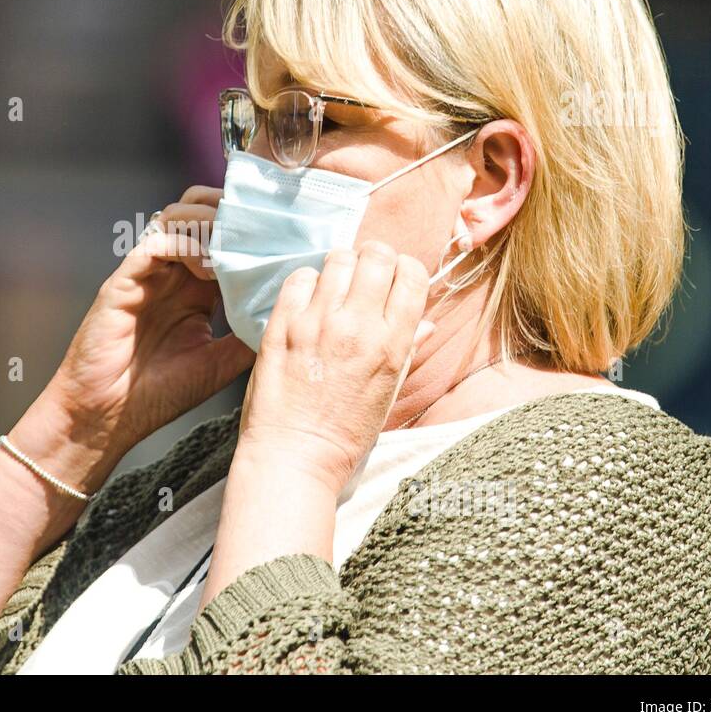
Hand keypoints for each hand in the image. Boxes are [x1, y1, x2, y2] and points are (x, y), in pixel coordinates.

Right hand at [17, 186, 255, 476]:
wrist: (107, 418)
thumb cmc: (158, 394)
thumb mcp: (218, 364)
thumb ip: (248, 337)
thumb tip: (291, 316)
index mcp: (195, 289)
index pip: (224, 239)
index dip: (251, 230)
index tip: (284, 235)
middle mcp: (172, 274)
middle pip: (200, 213)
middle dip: (230, 211)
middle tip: (260, 227)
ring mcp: (147, 274)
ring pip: (176, 216)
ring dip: (208, 223)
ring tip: (232, 247)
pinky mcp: (124, 281)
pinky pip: (155, 243)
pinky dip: (184, 245)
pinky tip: (206, 269)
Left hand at [234, 241, 432, 493]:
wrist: (294, 456)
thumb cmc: (345, 434)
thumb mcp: (389, 394)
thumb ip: (407, 351)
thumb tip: (427, 323)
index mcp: (392, 344)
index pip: (412, 275)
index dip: (405, 270)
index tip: (395, 280)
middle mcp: (359, 326)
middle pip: (377, 255)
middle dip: (374, 259)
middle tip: (364, 278)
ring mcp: (318, 322)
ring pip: (338, 258)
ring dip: (340, 267)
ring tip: (334, 289)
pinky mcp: (283, 324)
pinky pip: (299, 277)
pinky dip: (306, 282)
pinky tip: (307, 302)